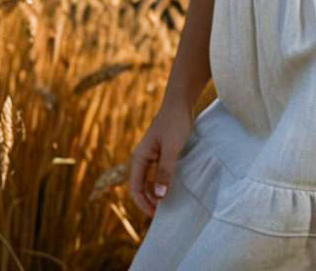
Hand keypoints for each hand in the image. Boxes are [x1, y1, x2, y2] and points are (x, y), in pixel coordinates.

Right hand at [128, 102, 194, 216]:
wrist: (180, 101)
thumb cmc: (175, 122)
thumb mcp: (171, 148)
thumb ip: (165, 171)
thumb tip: (159, 195)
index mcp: (139, 157)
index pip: (135, 188)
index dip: (143, 203)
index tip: (155, 214)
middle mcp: (142, 158)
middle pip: (140, 186)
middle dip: (148, 200)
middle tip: (162, 212)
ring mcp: (151, 155)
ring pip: (149, 180)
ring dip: (155, 192)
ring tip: (166, 201)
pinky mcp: (161, 152)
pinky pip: (157, 172)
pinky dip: (161, 181)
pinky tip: (171, 185)